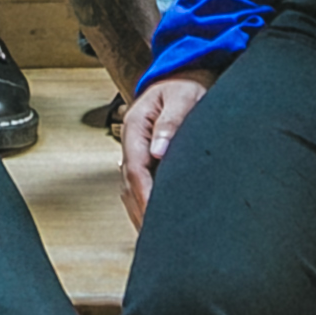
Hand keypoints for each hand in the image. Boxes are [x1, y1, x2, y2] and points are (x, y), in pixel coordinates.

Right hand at [118, 69, 212, 226]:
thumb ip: (171, 123)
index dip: (145, 196)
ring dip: (139, 211)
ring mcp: (134, 149)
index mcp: (136, 126)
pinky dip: (142, 204)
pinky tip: (152, 221)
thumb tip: (159, 152)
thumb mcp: (183, 98)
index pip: (136, 169)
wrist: (183, 75)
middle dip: (140, 212)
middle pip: (129, 184)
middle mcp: (130, 141)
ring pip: (129, 188)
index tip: (155, 217)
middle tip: (157, 239)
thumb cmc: (186, 86)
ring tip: (154, 238)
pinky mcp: (143, 156)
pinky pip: (137, 185)